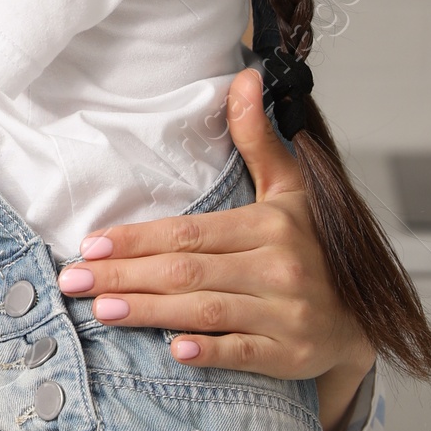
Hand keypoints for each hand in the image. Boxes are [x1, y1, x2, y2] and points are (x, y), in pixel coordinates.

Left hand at [56, 70, 375, 429]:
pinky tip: (174, 350)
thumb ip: (258, 139)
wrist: (357, 321)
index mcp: (270, 225)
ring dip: (149, 311)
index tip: (91, 245)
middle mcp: (279, 267)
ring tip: (101, 310)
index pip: (188, 231)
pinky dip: (209, 352)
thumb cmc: (311, 248)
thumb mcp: (291, 188)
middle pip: (187, 271)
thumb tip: (245, 76)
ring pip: (206, 311)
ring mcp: (287, 313)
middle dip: (124, 276)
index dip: (137, 238)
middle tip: (73, 281)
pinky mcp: (292, 354)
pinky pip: (244, 353)